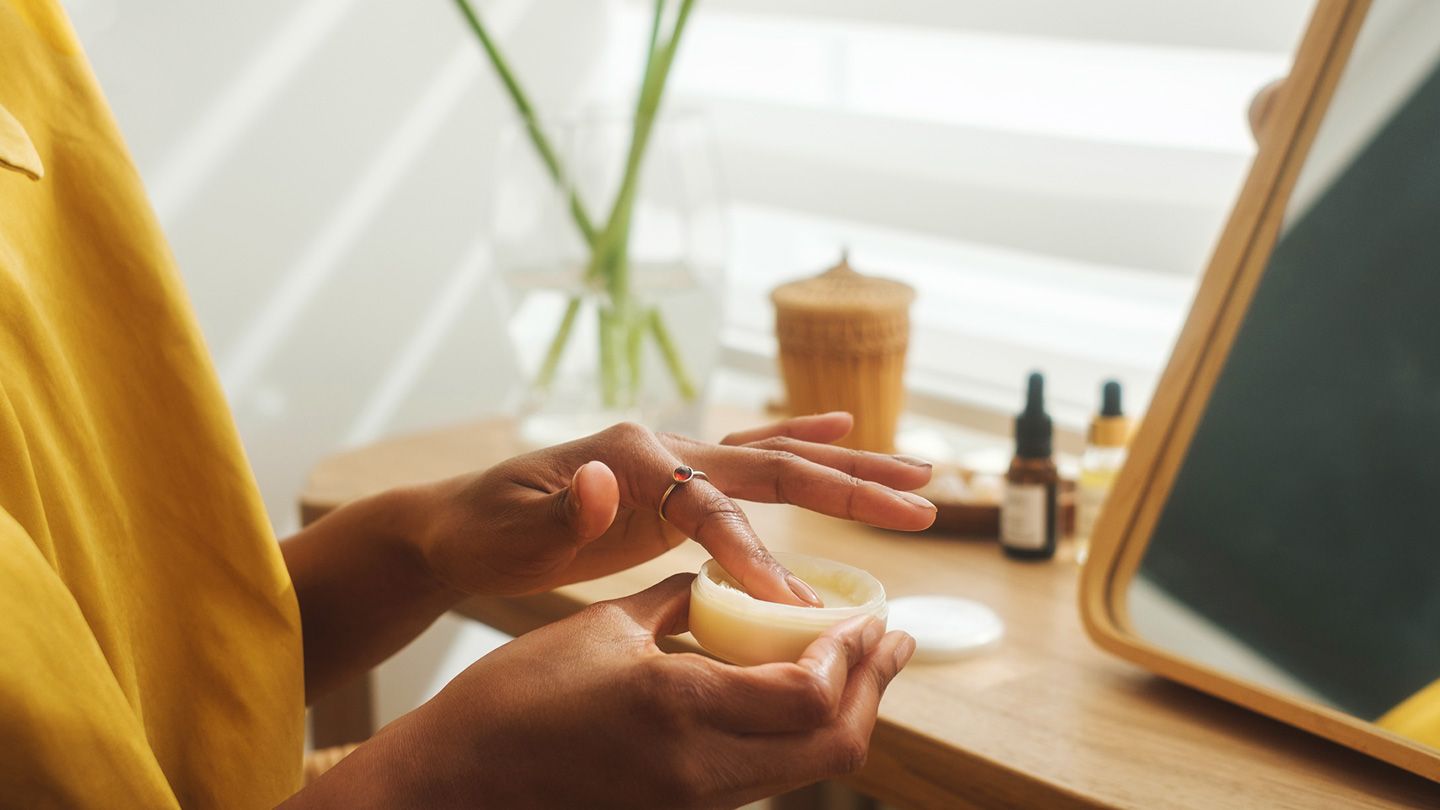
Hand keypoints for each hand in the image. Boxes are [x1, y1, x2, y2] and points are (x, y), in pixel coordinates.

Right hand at [308, 575, 915, 807]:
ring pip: (807, 768)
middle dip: (875, 688)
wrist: (453, 784)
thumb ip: (676, 603)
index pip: (811, 694)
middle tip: (894, 640)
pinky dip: (799, 734)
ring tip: (858, 661)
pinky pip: (766, 776)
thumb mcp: (599, 630)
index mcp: (680, 710)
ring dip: (845, 712)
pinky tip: (796, 693)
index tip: (868, 613)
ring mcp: (694, 803)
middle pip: (834, 745)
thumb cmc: (511, 699)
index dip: (853, 654)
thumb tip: (722, 581)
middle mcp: (702, 771)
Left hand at [412, 412, 934, 604]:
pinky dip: (798, 440)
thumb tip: (606, 482)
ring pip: (777, 457)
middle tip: (921, 504)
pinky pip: (750, 460)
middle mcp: (664, 447)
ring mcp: (674, 458)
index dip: (756, 557)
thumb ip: (561, 512)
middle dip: (849, 487)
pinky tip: (840, 426)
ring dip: (846, 466)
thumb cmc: (482, 531)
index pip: (711, 509)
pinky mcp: (676, 478)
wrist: (459, 520)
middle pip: (773, 464)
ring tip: (916, 473)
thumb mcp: (508, 529)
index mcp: (632, 457)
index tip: (797, 608)